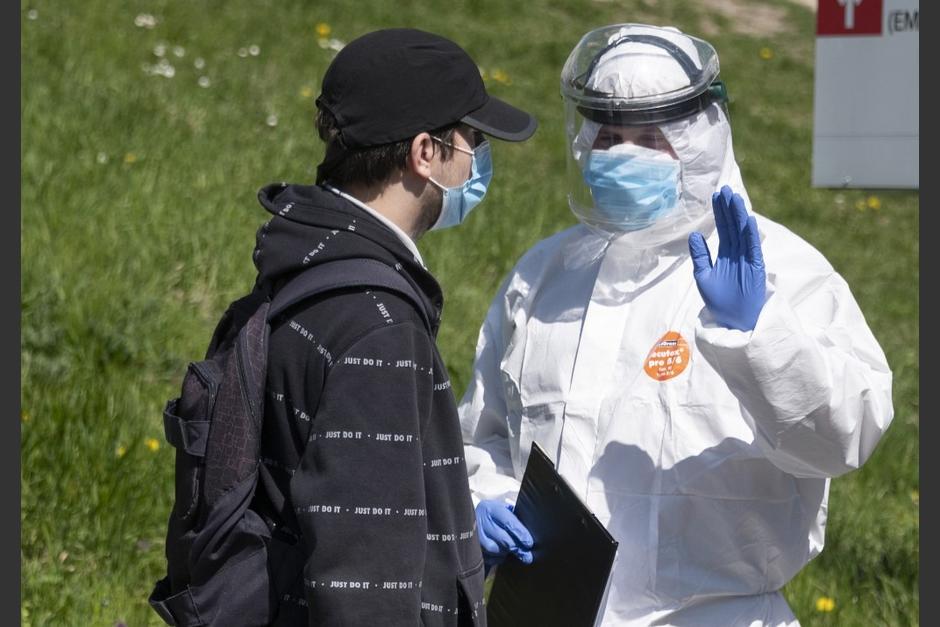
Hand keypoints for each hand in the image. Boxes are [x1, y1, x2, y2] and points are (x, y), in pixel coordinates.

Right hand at [475, 500, 533, 568]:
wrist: (470, 516)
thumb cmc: (494, 514)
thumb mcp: (503, 510)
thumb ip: (514, 520)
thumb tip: (528, 538)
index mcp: (491, 509)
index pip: (509, 523)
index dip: (521, 534)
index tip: (529, 543)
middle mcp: (481, 521)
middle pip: (502, 539)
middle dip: (517, 548)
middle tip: (527, 555)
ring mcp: (474, 535)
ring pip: (495, 550)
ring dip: (506, 552)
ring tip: (512, 551)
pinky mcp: (471, 547)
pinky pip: (488, 558)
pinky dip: (497, 558)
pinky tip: (501, 554)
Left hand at [688, 185, 765, 330]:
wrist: (732, 320)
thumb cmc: (719, 301)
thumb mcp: (703, 276)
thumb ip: (700, 256)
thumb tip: (694, 234)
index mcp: (726, 253)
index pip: (723, 228)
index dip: (719, 212)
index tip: (715, 196)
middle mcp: (737, 253)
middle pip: (733, 225)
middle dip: (729, 207)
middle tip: (724, 189)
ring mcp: (748, 258)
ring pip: (743, 232)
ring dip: (739, 215)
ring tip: (734, 198)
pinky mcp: (756, 267)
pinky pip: (753, 248)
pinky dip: (751, 235)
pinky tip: (748, 220)